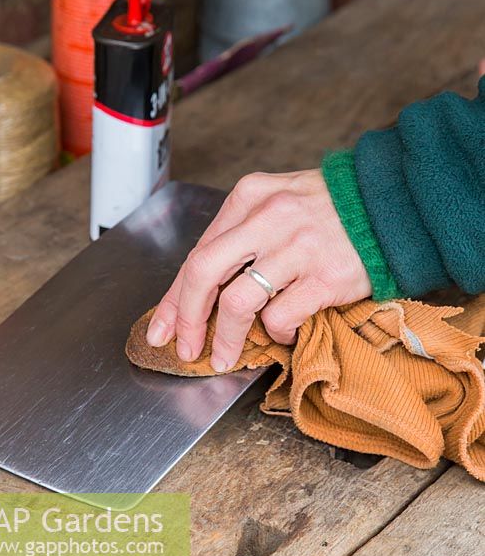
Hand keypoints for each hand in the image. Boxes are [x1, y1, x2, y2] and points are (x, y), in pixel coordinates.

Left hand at [146, 169, 370, 371]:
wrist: (391, 206)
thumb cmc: (330, 210)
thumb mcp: (278, 202)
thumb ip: (240, 234)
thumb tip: (202, 288)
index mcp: (250, 197)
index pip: (197, 253)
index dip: (174, 298)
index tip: (163, 328)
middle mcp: (269, 218)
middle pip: (204, 274)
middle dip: (187, 320)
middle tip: (186, 349)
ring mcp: (298, 248)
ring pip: (239, 302)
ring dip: (226, 339)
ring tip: (225, 357)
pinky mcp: (325, 277)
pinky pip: (282, 317)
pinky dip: (276, 333)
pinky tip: (283, 332)